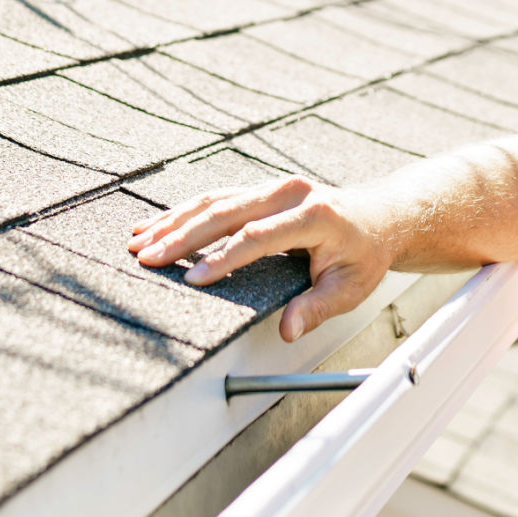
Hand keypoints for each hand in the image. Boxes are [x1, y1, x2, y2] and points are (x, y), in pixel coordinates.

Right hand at [127, 175, 396, 342]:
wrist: (378, 216)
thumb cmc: (364, 255)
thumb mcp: (350, 288)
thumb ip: (317, 308)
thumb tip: (289, 331)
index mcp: (316, 215)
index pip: (259, 237)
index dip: (223, 259)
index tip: (193, 280)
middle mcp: (291, 192)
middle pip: (226, 212)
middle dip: (182, 237)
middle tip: (147, 258)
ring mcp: (274, 185)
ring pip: (215, 201)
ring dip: (174, 221)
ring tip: (138, 241)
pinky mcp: (261, 188)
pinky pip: (218, 198)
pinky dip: (185, 212)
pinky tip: (157, 224)